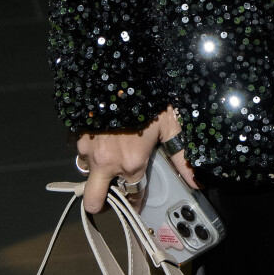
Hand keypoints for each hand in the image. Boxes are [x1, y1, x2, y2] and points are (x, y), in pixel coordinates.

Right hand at [75, 105, 198, 212]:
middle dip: (101, 202)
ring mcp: (88, 151)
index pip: (132, 195)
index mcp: (132, 163)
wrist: (117, 72)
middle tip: (111, 192)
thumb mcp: (170, 125)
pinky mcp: (76, 138)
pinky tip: (103, 136)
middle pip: (94, 201)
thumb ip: (181, 156)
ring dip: (97, 169)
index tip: (136, 201)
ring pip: (88, 174)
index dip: (136, 200)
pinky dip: (90, 150)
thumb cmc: (148, 98)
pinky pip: (80, 153)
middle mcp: (107, 163)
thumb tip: (197, 182)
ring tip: (111, 153)